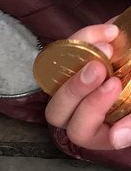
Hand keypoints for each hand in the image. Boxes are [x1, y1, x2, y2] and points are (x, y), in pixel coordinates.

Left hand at [45, 22, 130, 150]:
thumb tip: (116, 138)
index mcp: (102, 131)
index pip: (82, 131)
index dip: (92, 111)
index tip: (115, 84)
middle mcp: (81, 113)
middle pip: (57, 113)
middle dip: (75, 90)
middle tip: (100, 68)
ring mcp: (74, 87)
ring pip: (54, 84)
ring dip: (77, 63)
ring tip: (108, 48)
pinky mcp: (73, 62)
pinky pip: (63, 53)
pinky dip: (84, 40)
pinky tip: (111, 33)